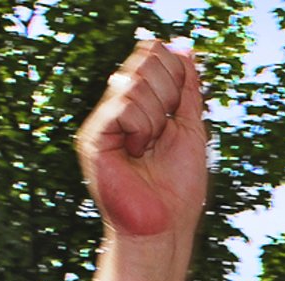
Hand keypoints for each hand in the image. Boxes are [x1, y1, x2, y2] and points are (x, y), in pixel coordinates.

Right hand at [77, 40, 207, 244]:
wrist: (165, 227)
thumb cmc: (178, 188)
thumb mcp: (191, 129)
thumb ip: (188, 90)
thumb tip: (185, 48)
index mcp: (140, 105)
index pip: (152, 56)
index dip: (175, 71)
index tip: (180, 105)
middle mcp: (118, 108)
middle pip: (143, 63)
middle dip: (168, 93)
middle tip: (165, 131)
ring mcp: (104, 121)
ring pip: (134, 83)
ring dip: (156, 118)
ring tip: (150, 148)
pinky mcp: (93, 136)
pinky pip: (124, 106)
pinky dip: (142, 127)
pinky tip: (138, 151)